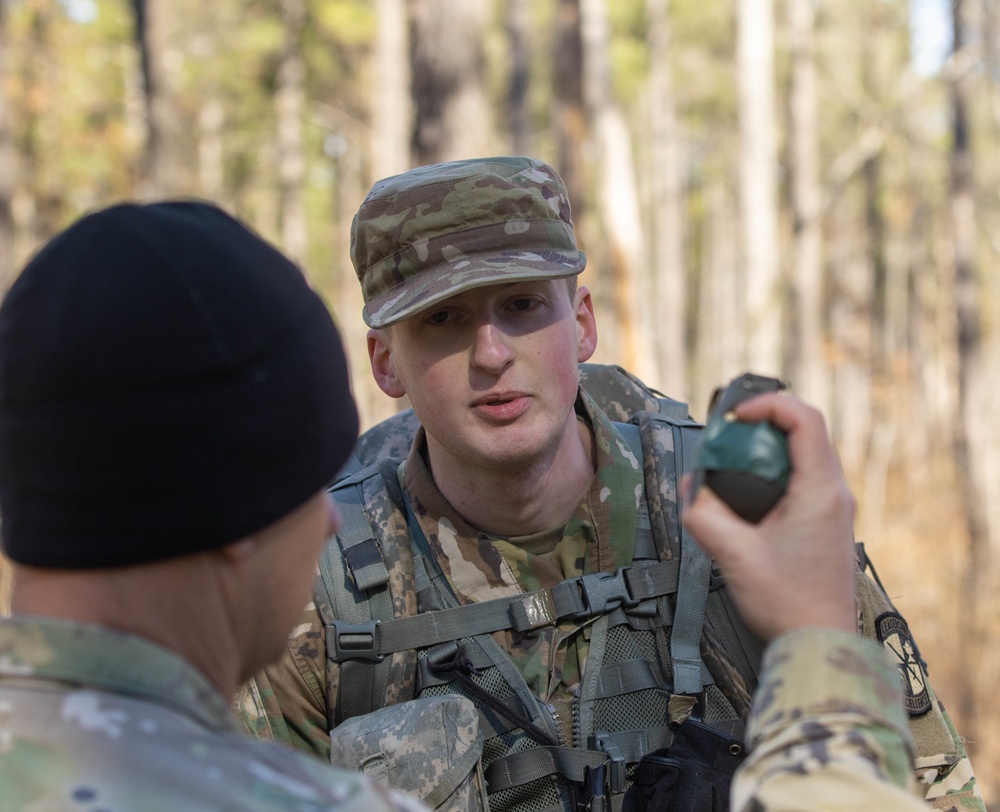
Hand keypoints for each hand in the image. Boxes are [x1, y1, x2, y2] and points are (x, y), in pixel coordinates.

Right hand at [682, 393, 856, 640]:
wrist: (819, 643)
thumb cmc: (788, 605)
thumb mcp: (733, 556)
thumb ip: (703, 514)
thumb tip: (690, 486)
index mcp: (820, 491)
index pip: (804, 419)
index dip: (768, 405)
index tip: (735, 416)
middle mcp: (835, 493)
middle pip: (804, 431)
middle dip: (761, 425)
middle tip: (727, 438)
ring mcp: (834, 507)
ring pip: (804, 453)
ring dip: (767, 449)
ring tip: (732, 465)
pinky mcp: (827, 521)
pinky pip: (803, 477)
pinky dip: (774, 472)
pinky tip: (748, 495)